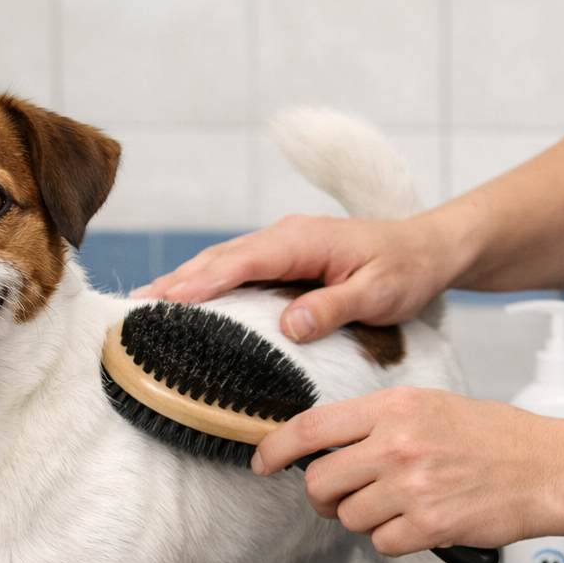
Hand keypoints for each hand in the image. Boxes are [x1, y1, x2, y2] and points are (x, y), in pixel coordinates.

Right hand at [131, 213, 461, 342]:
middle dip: (176, 281)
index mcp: (304, 240)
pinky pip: (233, 267)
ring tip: (144, 305)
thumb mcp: (381, 293)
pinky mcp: (280, 258)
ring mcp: (279, 245)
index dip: (205, 281)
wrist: (428, 248)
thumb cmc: (407, 270)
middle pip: (219, 257)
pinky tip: (182, 299)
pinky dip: (203, 281)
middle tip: (135, 309)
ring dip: (182, 280)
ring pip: (220, 260)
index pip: (244, 260)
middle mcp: (285, 236)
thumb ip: (335, 307)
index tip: (169, 301)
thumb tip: (291, 325)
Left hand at [250, 387, 563, 553]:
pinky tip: (416, 522)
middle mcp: (397, 445)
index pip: (310, 427)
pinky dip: (391, 540)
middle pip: (319, 482)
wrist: (545, 468)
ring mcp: (412, 486)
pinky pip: (380, 543)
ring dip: (362, 519)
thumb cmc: (487, 436)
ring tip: (395, 505)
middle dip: (322, 497)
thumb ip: (370, 422)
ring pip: (347, 517)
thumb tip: (317, 444)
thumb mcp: (424, 406)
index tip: (261, 461)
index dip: (275, 447)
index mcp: (392, 409)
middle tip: (341, 497)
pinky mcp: (429, 524)